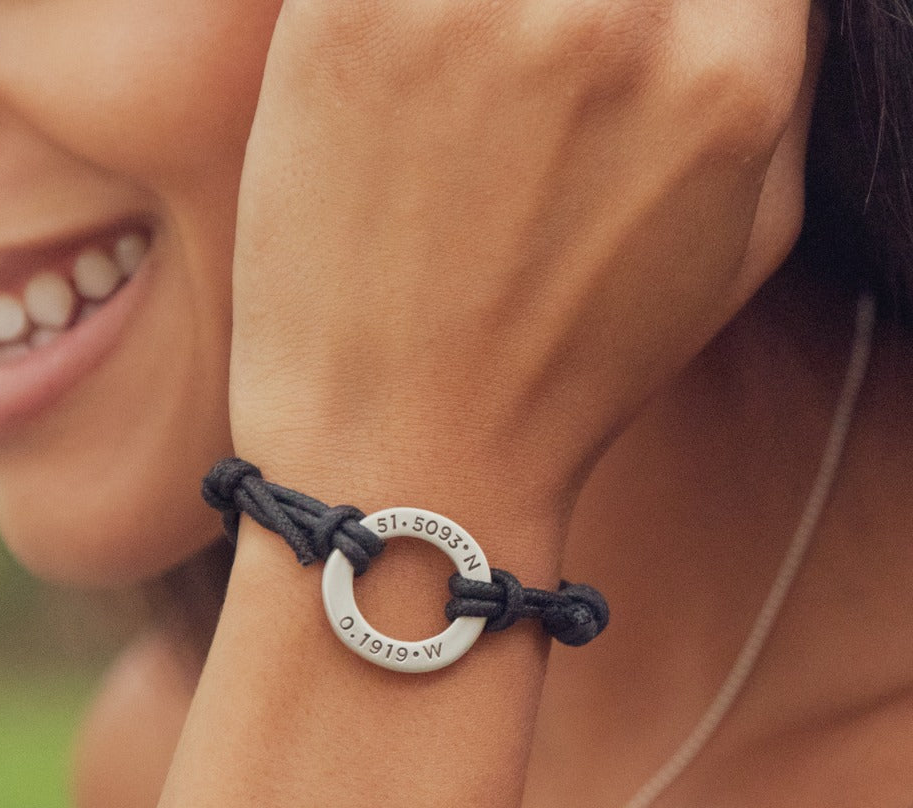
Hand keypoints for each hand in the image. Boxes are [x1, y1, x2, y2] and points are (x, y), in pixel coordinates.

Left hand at [229, 0, 819, 512]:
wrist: (405, 451)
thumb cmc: (568, 370)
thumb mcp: (742, 244)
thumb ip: (772, 84)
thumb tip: (751, 2)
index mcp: (727, 76)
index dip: (664, 5)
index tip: (614, 40)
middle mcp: (610, 19)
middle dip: (572, 10)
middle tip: (525, 76)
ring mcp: (468, 9)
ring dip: (483, 13)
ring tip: (453, 84)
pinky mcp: (347, 20)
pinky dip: (392, 12)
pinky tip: (394, 73)